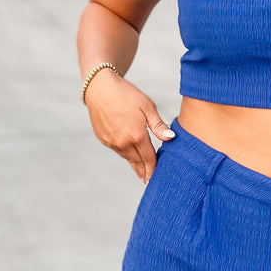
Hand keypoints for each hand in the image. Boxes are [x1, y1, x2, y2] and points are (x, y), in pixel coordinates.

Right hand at [84, 67, 174, 181]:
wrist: (100, 88)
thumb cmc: (126, 94)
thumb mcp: (147, 106)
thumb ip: (159, 125)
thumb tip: (171, 138)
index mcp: (137, 135)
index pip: (149, 158)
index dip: (154, 169)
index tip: (158, 178)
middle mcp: (123, 142)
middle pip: (138, 162)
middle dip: (145, 172)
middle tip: (150, 182)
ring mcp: (112, 142)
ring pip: (127, 158)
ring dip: (135, 165)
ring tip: (142, 173)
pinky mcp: (103, 139)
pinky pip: (118, 151)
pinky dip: (125, 155)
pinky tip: (130, 156)